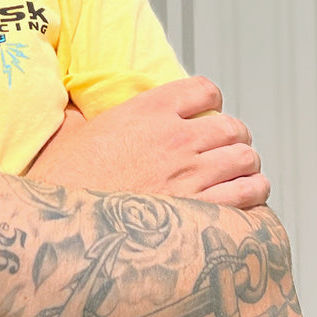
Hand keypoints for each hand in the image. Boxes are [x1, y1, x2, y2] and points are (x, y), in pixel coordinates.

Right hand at [24, 77, 267, 208]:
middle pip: (232, 126)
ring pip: (245, 158)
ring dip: (246, 166)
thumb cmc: (62, 182)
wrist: (63, 227)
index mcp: (147, 110)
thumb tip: (79, 110)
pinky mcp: (200, 209)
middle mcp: (175, 137)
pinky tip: (246, 199)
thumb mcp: (71, 134)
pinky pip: (248, 193)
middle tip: (226, 151)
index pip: (203, 89)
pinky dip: (254, 194)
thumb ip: (87, 116)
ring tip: (239, 175)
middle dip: (234, 139)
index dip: (211, 102)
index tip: (208, 114)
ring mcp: (190, 173)